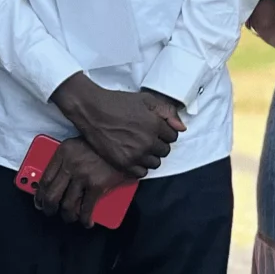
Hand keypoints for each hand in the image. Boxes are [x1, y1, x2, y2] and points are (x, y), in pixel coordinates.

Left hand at [34, 138, 131, 226]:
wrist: (125, 140)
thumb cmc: (103, 144)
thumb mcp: (79, 145)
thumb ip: (67, 159)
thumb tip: (56, 181)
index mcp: (63, 152)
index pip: (45, 178)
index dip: (40, 194)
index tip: (39, 201)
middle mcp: (70, 164)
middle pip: (52, 194)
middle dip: (49, 208)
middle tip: (50, 212)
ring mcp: (83, 176)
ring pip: (68, 205)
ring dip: (67, 216)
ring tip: (69, 218)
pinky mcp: (97, 185)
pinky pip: (87, 208)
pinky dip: (86, 219)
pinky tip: (87, 222)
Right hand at [52, 73, 185, 173]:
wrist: (92, 111)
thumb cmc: (118, 103)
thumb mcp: (146, 100)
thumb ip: (167, 112)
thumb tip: (182, 128)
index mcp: (155, 125)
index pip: (173, 136)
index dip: (165, 132)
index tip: (156, 129)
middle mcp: (147, 141)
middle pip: (165, 151)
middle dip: (159, 144)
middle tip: (147, 137)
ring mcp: (135, 154)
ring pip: (155, 163)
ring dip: (150, 156)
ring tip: (140, 146)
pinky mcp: (123, 163)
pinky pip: (142, 173)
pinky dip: (140, 166)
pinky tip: (134, 156)